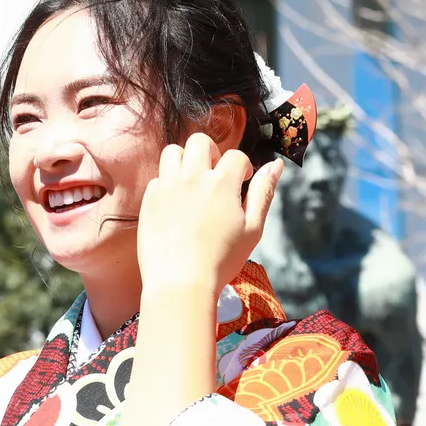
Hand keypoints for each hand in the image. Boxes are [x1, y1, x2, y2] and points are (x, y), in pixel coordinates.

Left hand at [136, 133, 282, 296]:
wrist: (180, 283)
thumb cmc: (221, 260)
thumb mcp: (252, 228)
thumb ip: (264, 193)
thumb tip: (276, 165)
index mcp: (222, 183)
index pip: (236, 156)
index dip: (242, 168)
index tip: (240, 184)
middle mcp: (192, 177)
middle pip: (200, 142)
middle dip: (211, 153)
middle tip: (214, 177)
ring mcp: (167, 187)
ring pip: (173, 152)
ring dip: (185, 161)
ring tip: (192, 183)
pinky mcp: (149, 201)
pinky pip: (157, 178)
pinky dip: (167, 184)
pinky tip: (175, 204)